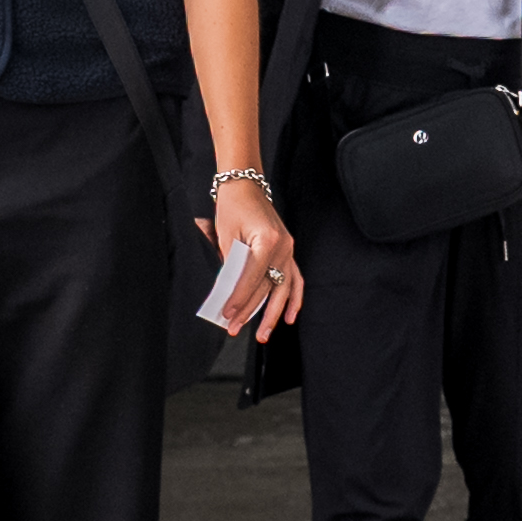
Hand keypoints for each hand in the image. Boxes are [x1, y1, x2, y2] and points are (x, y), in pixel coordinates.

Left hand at [196, 182, 303, 340]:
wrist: (246, 186)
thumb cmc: (233, 207)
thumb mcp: (225, 236)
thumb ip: (230, 265)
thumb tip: (228, 294)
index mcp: (267, 240)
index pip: (252, 278)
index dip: (239, 298)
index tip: (227, 315)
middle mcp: (283, 246)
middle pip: (267, 287)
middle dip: (250, 310)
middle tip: (235, 329)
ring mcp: (289, 249)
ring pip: (284, 288)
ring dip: (273, 313)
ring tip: (264, 334)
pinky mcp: (288, 251)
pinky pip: (295, 279)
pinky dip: (294, 298)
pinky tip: (289, 317)